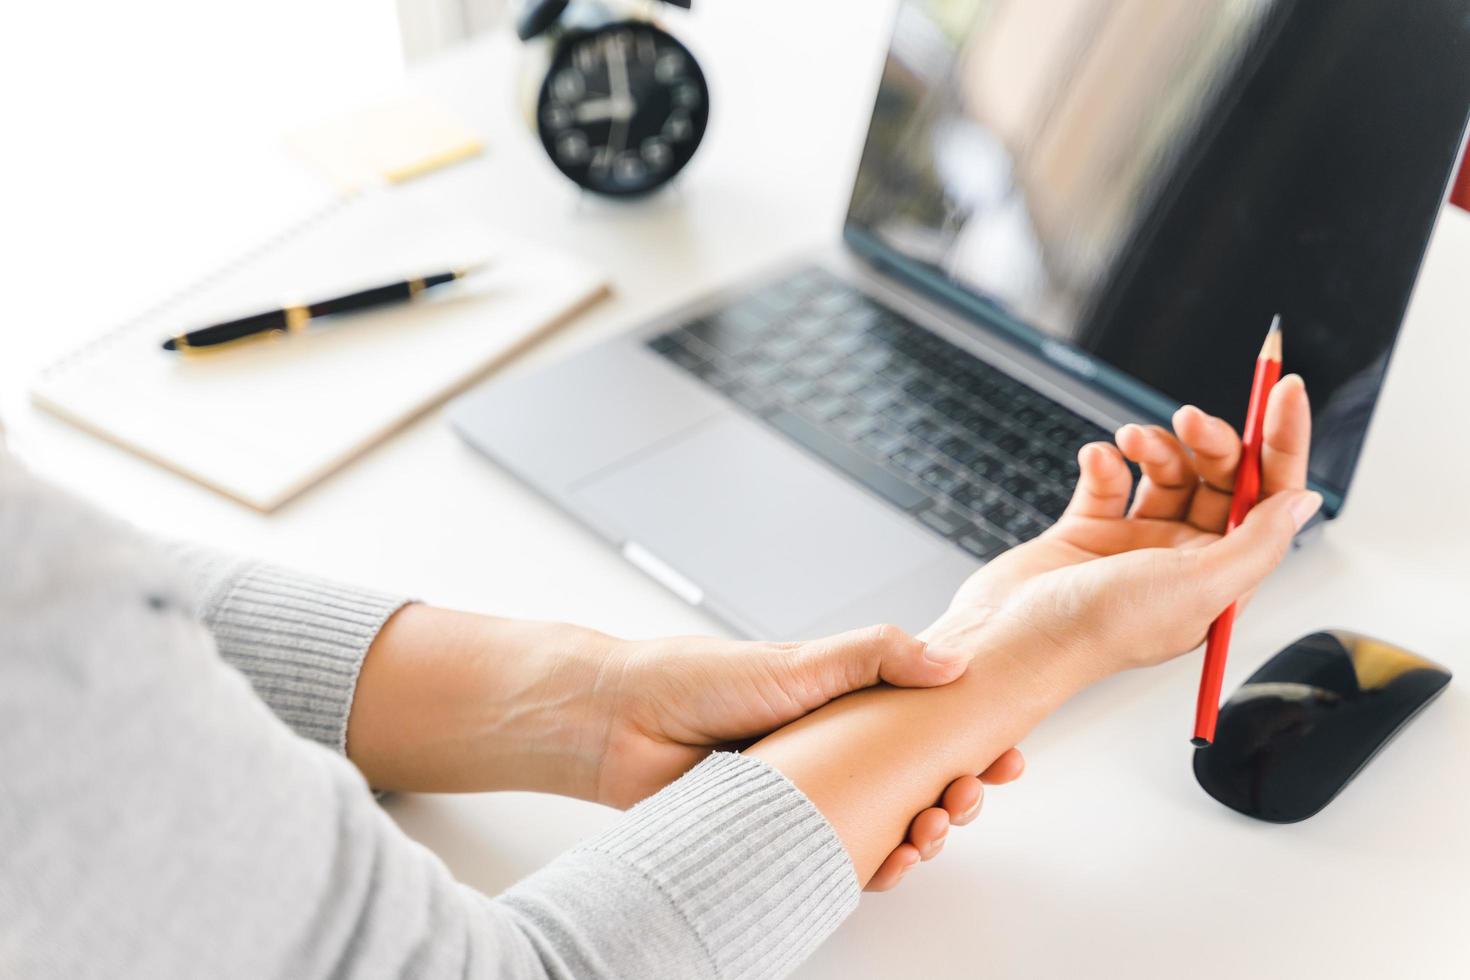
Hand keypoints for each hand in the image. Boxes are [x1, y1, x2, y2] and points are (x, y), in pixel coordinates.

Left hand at [601, 626, 1024, 890]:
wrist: (622, 725)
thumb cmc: (699, 680)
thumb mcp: (799, 659)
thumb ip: (876, 655)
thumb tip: (951, 660)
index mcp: (845, 703)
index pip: (929, 724)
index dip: (975, 740)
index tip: (1009, 752)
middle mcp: (835, 751)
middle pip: (919, 781)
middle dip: (959, 793)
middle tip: (970, 794)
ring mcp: (812, 795)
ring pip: (889, 825)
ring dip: (925, 834)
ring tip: (930, 830)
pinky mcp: (784, 834)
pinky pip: (842, 860)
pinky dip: (875, 867)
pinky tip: (892, 863)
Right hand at [744, 378, 1320, 885]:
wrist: (1011, 639)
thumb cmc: (1100, 629)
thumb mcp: (1199, 586)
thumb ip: (1259, 542)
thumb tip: (1305, 500)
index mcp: (1220, 580)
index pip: (1271, 502)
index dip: (1282, 444)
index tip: (1284, 390)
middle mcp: (1182, 562)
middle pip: (1221, 480)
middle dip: (1212, 441)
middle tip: (1190, 418)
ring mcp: (1133, 546)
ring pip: (1168, 472)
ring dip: (1157, 445)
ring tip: (1132, 439)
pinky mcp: (1085, 533)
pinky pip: (1108, 482)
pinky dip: (1104, 463)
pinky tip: (1095, 461)